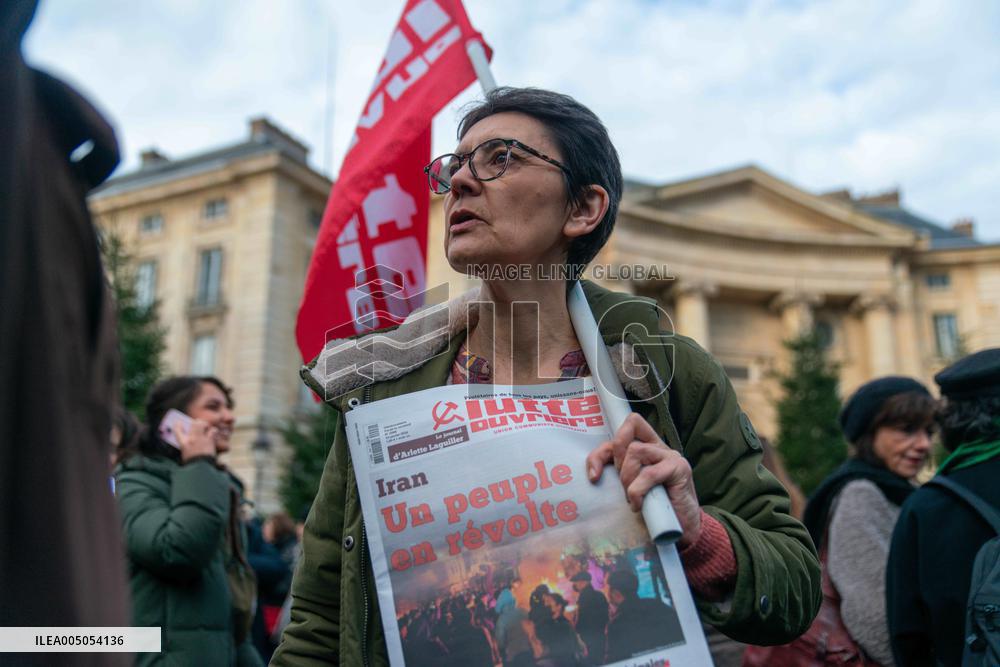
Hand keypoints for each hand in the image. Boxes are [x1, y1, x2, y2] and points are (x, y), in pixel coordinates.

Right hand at [175, 418, 217, 462]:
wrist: (202, 469)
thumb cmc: (193, 464)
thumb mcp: (185, 455)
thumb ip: (186, 446)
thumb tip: (188, 441)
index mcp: (183, 444)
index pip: (177, 430)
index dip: (177, 425)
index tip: (178, 422)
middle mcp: (192, 439)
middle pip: (194, 423)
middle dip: (197, 422)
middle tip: (198, 424)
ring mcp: (201, 439)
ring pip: (203, 424)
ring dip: (206, 425)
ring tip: (206, 428)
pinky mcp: (210, 441)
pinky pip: (213, 431)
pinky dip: (213, 431)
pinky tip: (213, 434)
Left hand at [585, 412, 701, 547]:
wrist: (683, 530)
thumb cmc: (654, 510)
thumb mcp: (629, 488)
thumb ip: (619, 474)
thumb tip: (593, 473)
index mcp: (647, 448)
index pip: (624, 429)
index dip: (603, 450)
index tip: (594, 475)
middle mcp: (659, 447)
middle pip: (626, 435)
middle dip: (616, 463)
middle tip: (622, 487)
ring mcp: (670, 456)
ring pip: (636, 451)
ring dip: (627, 477)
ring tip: (632, 497)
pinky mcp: (679, 469)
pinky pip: (649, 473)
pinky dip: (638, 491)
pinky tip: (639, 505)